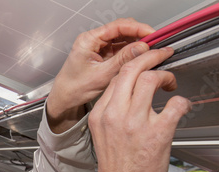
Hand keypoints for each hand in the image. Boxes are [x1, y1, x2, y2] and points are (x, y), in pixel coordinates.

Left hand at [47, 18, 154, 132]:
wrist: (64, 98)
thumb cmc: (74, 88)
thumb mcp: (102, 75)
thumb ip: (122, 60)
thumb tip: (142, 48)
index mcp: (88, 40)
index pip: (118, 26)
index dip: (138, 28)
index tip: (153, 34)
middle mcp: (93, 40)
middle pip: (122, 30)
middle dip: (139, 36)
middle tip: (154, 45)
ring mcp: (98, 47)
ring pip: (122, 39)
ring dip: (136, 44)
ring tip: (148, 53)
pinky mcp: (102, 54)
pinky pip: (120, 48)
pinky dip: (130, 52)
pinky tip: (139, 58)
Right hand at [86, 47, 190, 171]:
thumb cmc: (115, 169)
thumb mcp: (102, 136)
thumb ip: (112, 113)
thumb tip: (130, 95)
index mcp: (100, 115)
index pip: (116, 77)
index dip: (134, 64)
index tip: (144, 63)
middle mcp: (114, 115)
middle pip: (131, 70)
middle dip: (150, 57)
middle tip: (162, 57)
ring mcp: (135, 123)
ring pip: (151, 79)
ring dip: (166, 76)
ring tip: (170, 84)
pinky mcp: (157, 134)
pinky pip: (175, 104)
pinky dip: (182, 102)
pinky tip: (181, 107)